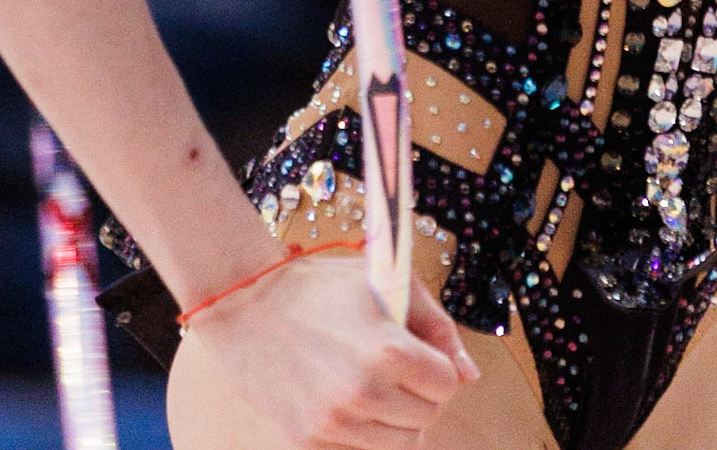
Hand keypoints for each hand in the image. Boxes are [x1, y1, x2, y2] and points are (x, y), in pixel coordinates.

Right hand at [186, 255, 479, 447]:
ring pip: (398, 443)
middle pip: (427, 419)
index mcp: (389, 351)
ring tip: (364, 379)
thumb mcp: (385, 282)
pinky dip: (358, 430)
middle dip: (416, 392)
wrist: (247, 305)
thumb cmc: (320, 287)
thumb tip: (469, 375)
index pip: (447, 385)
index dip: (434, 365)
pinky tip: (338, 396)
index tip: (414, 352)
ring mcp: (335, 424)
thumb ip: (436, 326)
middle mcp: (364, 394)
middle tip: (388, 365)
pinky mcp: (309, 441)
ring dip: (391, 416)